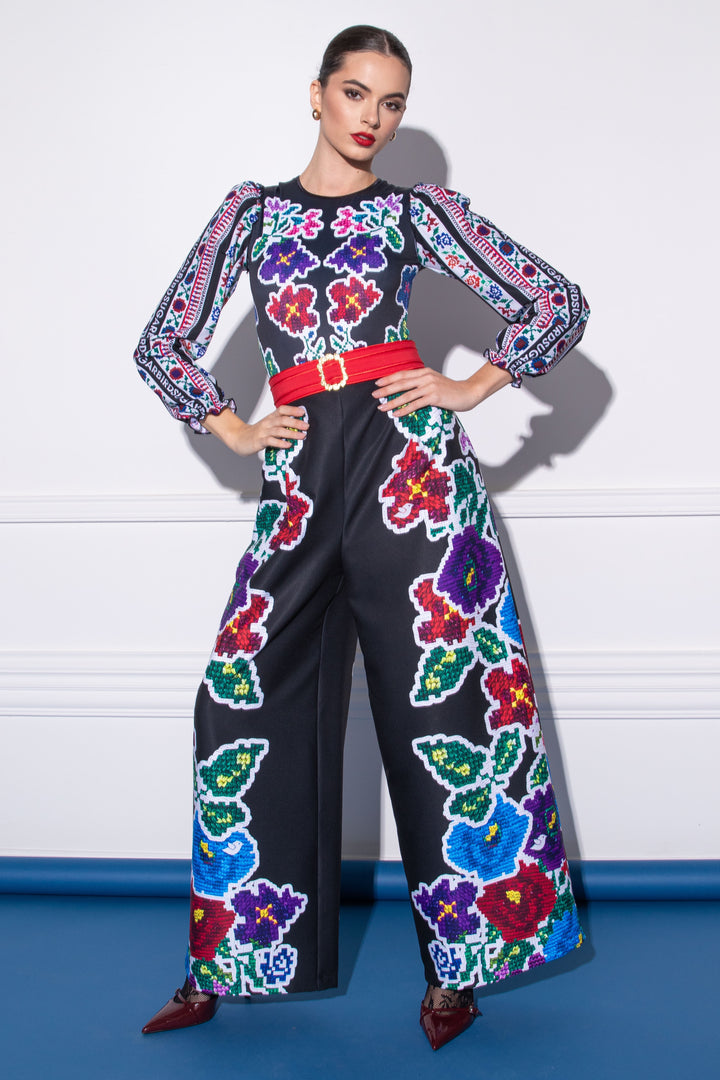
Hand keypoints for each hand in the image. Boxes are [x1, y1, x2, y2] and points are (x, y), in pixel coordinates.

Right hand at [201, 405, 308, 455]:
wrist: (239, 438)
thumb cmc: (257, 433)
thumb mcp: (269, 425)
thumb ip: (281, 424)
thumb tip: (299, 425)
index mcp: (270, 417)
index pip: (282, 409)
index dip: (292, 410)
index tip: (303, 412)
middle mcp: (268, 423)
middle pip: (282, 420)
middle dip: (296, 422)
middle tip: (307, 426)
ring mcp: (263, 432)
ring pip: (278, 430)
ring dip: (292, 433)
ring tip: (302, 436)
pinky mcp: (259, 441)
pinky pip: (271, 441)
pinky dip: (280, 442)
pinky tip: (288, 445)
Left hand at [372, 361, 512, 415]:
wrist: (469, 393)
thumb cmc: (451, 390)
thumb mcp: (435, 382)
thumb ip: (422, 383)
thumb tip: (407, 389)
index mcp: (424, 372)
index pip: (403, 374)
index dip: (389, 378)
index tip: (377, 383)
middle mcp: (426, 377)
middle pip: (401, 383)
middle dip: (386, 389)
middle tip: (373, 395)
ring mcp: (430, 386)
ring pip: (406, 394)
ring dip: (392, 401)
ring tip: (382, 407)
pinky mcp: (435, 397)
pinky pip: (416, 404)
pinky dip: (404, 409)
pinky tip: (396, 414)